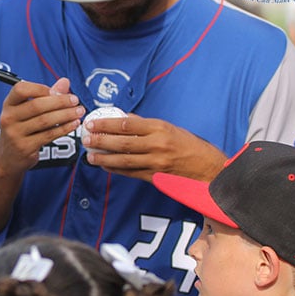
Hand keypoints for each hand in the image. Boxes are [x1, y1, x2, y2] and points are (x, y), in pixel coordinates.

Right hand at [0, 77, 85, 174]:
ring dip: (66, 115)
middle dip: (60, 101)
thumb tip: (65, 81)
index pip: (21, 89)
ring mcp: (15, 134)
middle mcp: (9, 118)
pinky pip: (49, 135)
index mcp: (9, 104)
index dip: (41, 88)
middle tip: (75, 100)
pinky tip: (73, 124)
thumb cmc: (21, 129)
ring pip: (45, 121)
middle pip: (36, 105)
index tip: (57, 91)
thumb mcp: (27, 111)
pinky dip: (64, 128)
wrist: (8, 157)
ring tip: (79, 112)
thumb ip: (46, 95)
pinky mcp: (25, 147)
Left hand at [82, 115, 226, 181]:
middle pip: (122, 143)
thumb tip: (123, 118)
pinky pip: (130, 173)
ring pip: (124, 160)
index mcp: (160, 128)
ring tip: (90, 156)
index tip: (92, 123)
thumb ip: (145, 124)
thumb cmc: (189, 145)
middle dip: (101, 141)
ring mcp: (155, 163)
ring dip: (104, 158)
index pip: (127, 124)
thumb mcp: (170, 128)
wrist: (208, 168)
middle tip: (86, 139)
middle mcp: (157, 145)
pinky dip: (116, 170)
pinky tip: (105, 167)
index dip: (106, 123)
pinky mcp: (154, 177)